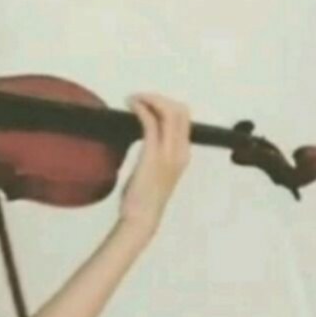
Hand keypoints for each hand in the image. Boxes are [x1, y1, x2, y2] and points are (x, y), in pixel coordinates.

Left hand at [119, 92, 191, 237]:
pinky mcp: (152, 154)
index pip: (184, 119)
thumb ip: (157, 155)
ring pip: (168, 111)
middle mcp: (181, 150)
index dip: (167, 105)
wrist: (142, 218)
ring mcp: (169, 152)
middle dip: (159, 98)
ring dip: (149, 99)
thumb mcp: (156, 173)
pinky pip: (150, 122)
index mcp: (184, 154)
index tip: (148, 103)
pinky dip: (140, 108)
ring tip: (133, 99)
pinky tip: (130, 104)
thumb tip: (146, 140)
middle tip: (139, 98)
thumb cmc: (144, 199)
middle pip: (180, 110)